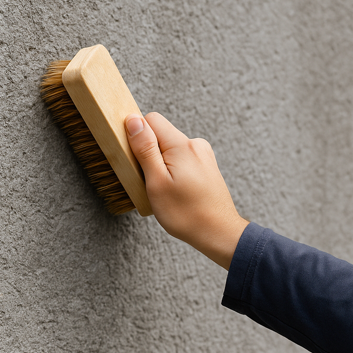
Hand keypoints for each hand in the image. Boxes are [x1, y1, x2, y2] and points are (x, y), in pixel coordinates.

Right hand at [125, 112, 248, 269]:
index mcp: (182, 145)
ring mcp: (203, 155)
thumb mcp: (156, 182)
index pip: (151, 120)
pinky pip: (182, 159)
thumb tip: (134, 121)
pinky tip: (177, 190)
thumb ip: (145, 148)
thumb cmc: (186, 213)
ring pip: (170, 149)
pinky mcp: (206, 165)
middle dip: (149, 154)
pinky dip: (174, 171)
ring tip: (166, 189)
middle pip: (161, 134)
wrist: (218, 233)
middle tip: (152, 180)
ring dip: (161, 165)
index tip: (137, 160)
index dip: (138, 137)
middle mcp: (195, 144)